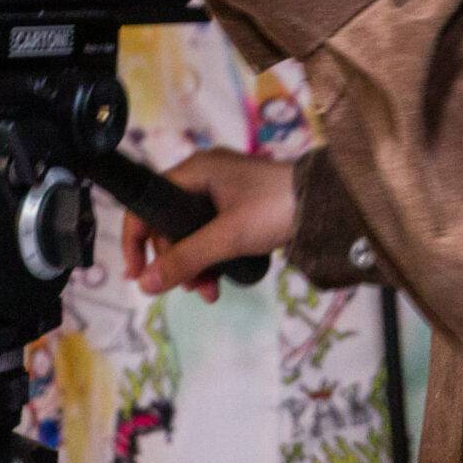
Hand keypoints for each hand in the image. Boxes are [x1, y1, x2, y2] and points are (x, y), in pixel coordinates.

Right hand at [119, 149, 296, 302]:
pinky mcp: (239, 207)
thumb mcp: (226, 237)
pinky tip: (220, 280)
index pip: (148, 201)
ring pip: (192, 233)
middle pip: (170, 222)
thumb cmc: (271, 210)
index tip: (137, 273)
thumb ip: (185, 259)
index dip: (137, 238)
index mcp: (195, 170)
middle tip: (190, 289)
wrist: (325, 205)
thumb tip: (144, 285)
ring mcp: (223, 191)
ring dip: (195, 265)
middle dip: (176, 260)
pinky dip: (212, 258)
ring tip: (209, 291)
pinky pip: (211, 234)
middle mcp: (204, 176)